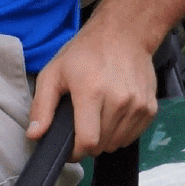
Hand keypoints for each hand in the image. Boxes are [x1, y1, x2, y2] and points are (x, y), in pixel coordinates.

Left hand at [26, 17, 158, 158]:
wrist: (123, 34)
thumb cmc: (84, 53)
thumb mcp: (53, 73)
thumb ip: (42, 106)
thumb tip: (34, 135)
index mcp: (91, 93)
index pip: (88, 142)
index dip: (75, 152)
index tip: (69, 148)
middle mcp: (119, 101)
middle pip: (102, 146)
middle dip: (88, 143)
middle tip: (81, 125)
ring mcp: (137, 105)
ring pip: (117, 143)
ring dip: (105, 138)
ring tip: (97, 116)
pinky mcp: (150, 108)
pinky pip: (133, 136)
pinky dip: (121, 133)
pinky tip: (113, 113)